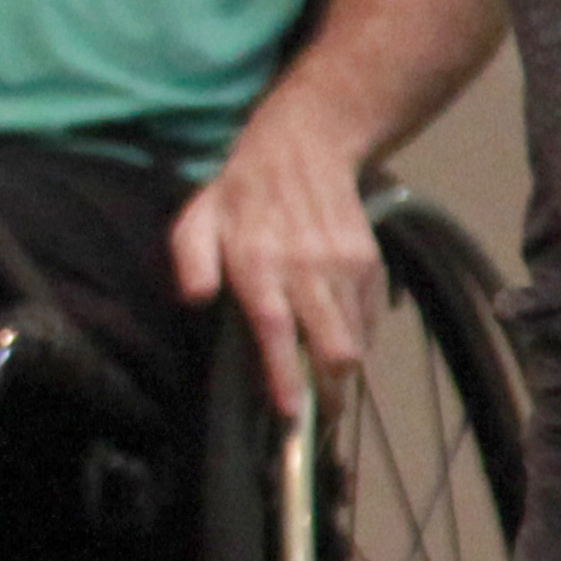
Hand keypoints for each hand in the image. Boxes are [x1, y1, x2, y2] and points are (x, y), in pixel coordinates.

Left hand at [170, 101, 381, 416]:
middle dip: (329, 390)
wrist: (304, 147)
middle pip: (332, 346)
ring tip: (327, 382)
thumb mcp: (197, 220)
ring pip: (356, 340)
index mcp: (258, 263)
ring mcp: (344, 266)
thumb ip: (190, 261)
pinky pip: (370, 318)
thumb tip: (193, 300)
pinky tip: (338, 335)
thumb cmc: (239, 194)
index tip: (292, 412)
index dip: (286, 375)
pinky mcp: (369, 262)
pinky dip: (358, 336)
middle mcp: (306, 268)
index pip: (276, 328)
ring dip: (342, 369)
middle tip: (320, 414)